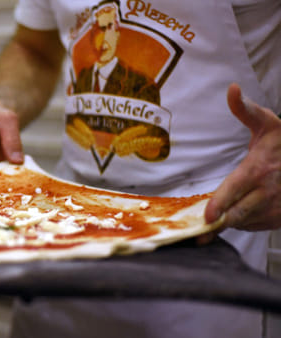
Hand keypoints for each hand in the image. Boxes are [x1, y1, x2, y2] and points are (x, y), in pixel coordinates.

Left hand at [199, 83, 280, 243]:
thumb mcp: (267, 123)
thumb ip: (245, 109)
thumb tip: (232, 89)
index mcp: (258, 169)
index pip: (235, 190)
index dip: (220, 205)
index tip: (207, 217)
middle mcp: (267, 192)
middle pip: (236, 214)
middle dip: (217, 222)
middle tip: (199, 231)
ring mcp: (274, 209)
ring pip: (242, 222)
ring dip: (227, 221)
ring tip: (216, 215)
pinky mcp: (278, 220)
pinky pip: (252, 227)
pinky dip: (241, 222)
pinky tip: (235, 212)